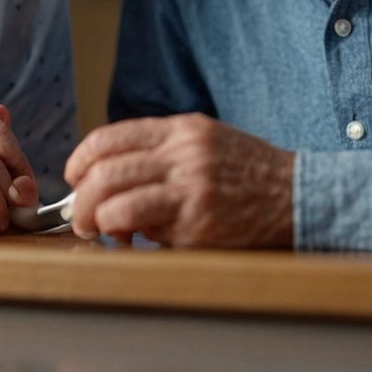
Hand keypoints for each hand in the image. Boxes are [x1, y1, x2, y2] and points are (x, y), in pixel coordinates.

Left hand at [63, 114, 295, 247]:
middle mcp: (183, 154)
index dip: (79, 161)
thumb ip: (159, 150)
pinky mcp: (200, 225)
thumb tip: (105, 177)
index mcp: (180, 129)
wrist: (297, 194)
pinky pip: (148, 233)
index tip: (74, 178)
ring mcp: (191, 190)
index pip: (108, 139)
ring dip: (98, 223)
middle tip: (81, 217)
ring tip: (101, 231)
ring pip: (118, 205)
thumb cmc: (246, 171)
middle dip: (81, 200)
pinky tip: (141, 241)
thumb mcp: (204, 140)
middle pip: (105, 173)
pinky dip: (134, 238)